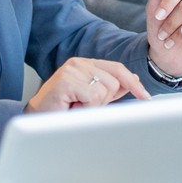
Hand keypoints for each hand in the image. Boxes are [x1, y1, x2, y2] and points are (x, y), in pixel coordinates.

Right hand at [26, 58, 150, 111]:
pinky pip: (93, 96)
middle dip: (105, 100)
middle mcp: (79, 63)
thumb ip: (108, 89)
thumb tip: (133, 82)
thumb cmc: (61, 110)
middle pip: (114, 82)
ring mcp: (72, 70)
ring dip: (93, 105)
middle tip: (84, 105)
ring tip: (76, 106)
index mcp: (86, 64)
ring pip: (105, 90)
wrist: (37, 119)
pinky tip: (72, 106)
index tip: (145, 97)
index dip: (133, 83)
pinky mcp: (67, 81)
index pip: (117, 68)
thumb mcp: (91, 98)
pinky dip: (85, 107)